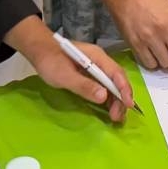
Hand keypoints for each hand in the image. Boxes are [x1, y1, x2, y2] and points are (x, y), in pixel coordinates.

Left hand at [5, 16, 133, 121]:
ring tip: (116, 117)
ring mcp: (96, 67)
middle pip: (117, 80)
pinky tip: (108, 108)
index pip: (116, 73)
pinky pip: (104, 86)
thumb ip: (84, 85)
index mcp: (97, 57)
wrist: (39, 50)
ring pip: (112, 84)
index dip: (124, 89)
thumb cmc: (50, 61)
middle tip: (118, 117)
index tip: (128, 105)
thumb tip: (104, 97)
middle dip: (121, 98)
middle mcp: (100, 61)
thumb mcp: (64, 76)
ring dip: (116, 100)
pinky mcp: (90, 74)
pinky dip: (108, 97)